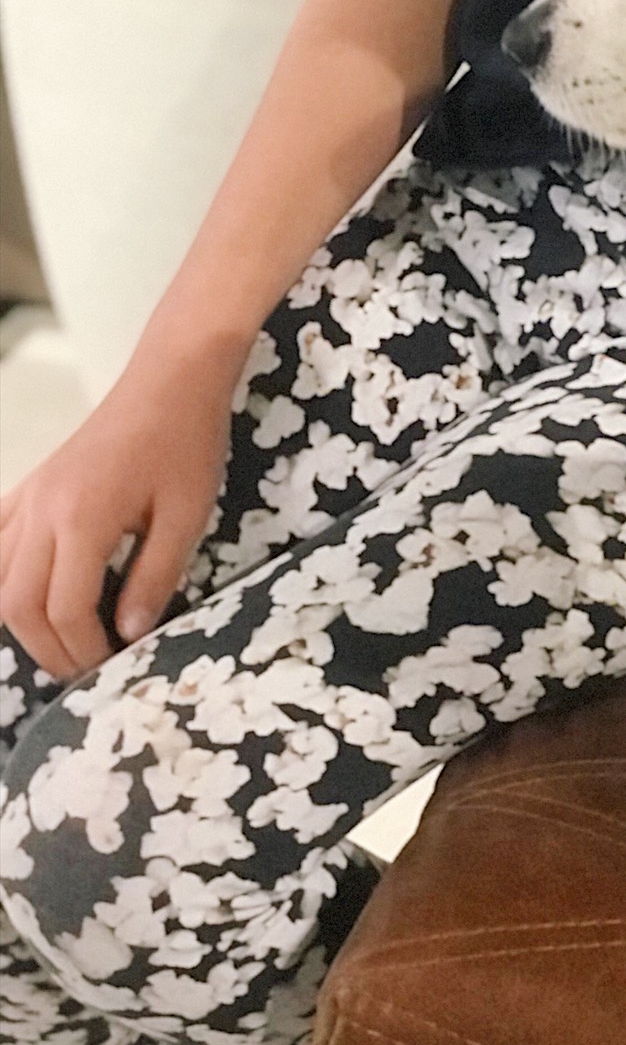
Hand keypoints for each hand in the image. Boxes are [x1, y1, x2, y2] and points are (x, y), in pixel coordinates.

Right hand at [0, 345, 234, 679]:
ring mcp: (30, 495)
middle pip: (18, 604)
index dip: (86, 649)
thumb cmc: (188, 440)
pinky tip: (26, 593)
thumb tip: (130, 632)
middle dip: (49, 648)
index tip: (114, 665)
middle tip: (86, 668)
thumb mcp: (188, 513)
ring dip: (23, 620)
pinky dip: (2, 575)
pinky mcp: (31, 484)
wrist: (173, 377)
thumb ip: (155, 575)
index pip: (66, 609)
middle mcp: (42, 510)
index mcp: (83, 518)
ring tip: (62, 640)